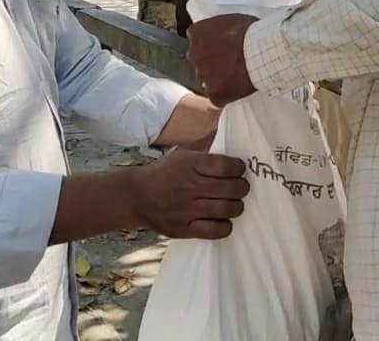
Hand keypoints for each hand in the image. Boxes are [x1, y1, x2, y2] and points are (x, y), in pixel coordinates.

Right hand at [126, 142, 248, 239]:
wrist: (135, 196)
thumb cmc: (164, 173)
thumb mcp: (182, 154)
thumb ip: (205, 152)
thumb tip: (232, 148)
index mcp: (190, 165)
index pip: (226, 166)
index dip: (239, 168)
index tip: (239, 170)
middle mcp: (189, 186)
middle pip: (231, 188)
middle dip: (242, 188)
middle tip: (240, 188)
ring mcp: (186, 209)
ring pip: (225, 209)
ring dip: (237, 206)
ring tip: (234, 203)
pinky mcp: (183, 229)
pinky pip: (213, 231)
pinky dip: (225, 226)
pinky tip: (224, 220)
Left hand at [187, 13, 258, 106]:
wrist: (262, 51)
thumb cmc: (253, 33)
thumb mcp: (232, 21)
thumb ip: (220, 29)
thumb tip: (223, 35)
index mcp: (197, 33)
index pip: (197, 41)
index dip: (211, 45)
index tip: (223, 47)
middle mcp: (194, 54)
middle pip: (200, 61)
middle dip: (213, 63)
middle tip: (231, 62)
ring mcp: (203, 75)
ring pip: (208, 80)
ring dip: (220, 79)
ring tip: (239, 75)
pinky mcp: (213, 93)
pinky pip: (218, 97)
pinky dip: (227, 95)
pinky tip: (240, 87)